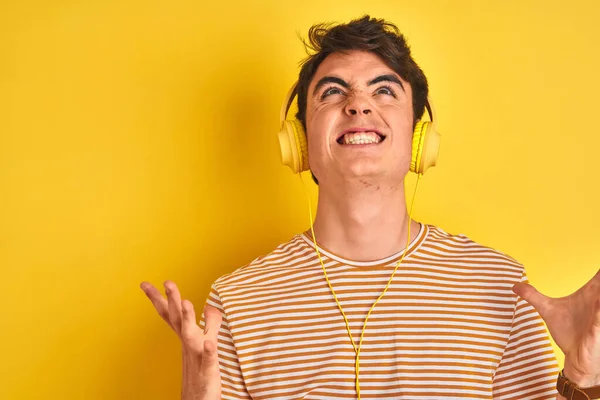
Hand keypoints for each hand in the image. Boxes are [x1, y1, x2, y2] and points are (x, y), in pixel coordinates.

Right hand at [141, 280, 221, 399]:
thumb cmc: (201, 372)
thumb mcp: (206, 342)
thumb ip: (210, 323)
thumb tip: (211, 306)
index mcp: (186, 337)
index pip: (170, 314)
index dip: (160, 298)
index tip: (145, 284)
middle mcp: (188, 345)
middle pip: (177, 319)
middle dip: (172, 300)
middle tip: (167, 282)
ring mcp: (196, 358)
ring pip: (191, 336)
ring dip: (188, 319)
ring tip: (186, 302)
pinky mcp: (208, 372)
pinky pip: (209, 360)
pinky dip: (209, 351)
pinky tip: (209, 342)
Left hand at [513, 269, 599, 386]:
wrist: (575, 358)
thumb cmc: (568, 332)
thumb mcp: (548, 310)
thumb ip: (532, 296)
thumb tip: (514, 285)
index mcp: (590, 293)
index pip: (599, 274)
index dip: (598, 269)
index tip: (595, 249)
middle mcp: (598, 301)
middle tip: (597, 275)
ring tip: (596, 289)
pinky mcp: (598, 330)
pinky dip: (598, 308)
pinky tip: (596, 302)